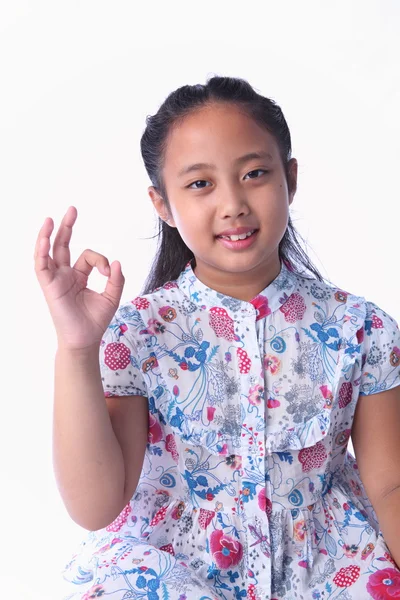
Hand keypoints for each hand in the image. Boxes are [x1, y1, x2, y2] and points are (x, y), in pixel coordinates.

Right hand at [34, 206, 124, 349]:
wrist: (85, 340)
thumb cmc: (95, 321)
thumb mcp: (111, 297)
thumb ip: (115, 279)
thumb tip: (115, 262)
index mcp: (78, 277)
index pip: (87, 257)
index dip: (99, 260)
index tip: (107, 271)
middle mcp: (65, 276)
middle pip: (62, 246)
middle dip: (66, 227)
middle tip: (72, 209)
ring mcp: (56, 280)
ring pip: (48, 253)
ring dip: (48, 235)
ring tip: (50, 218)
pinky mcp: (49, 286)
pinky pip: (41, 266)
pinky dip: (42, 252)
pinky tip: (44, 238)